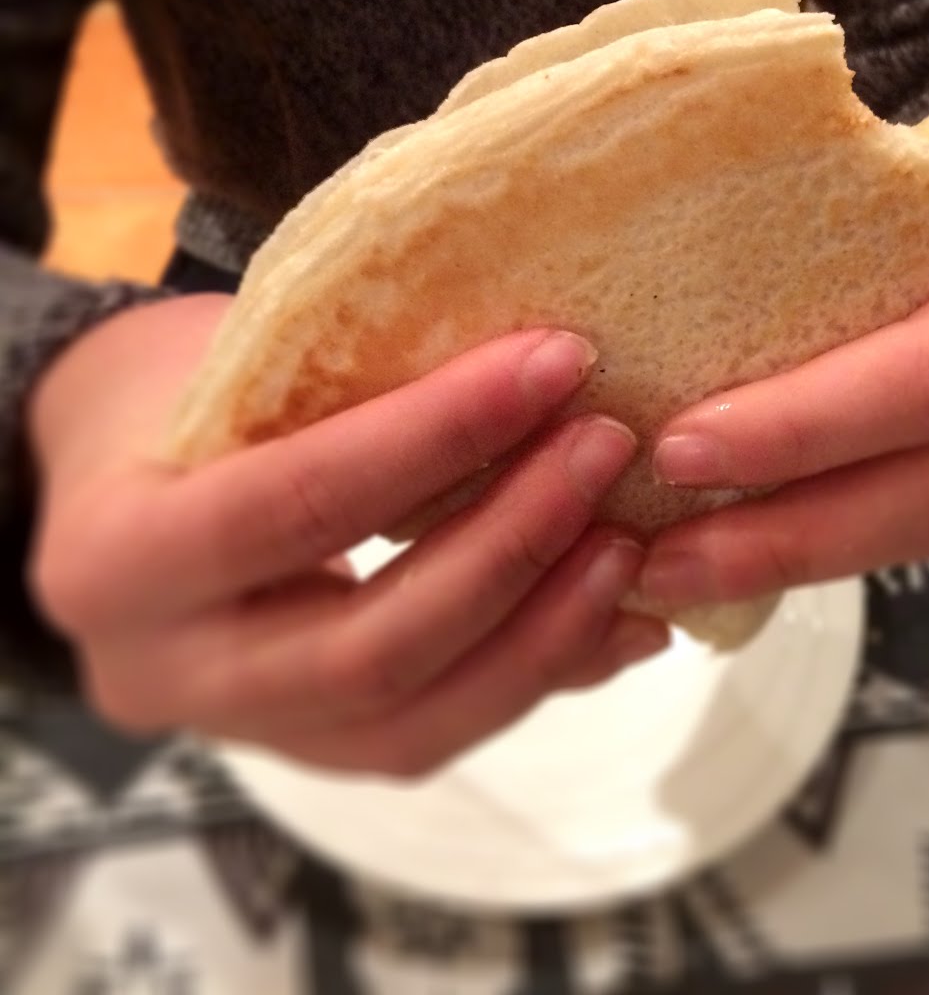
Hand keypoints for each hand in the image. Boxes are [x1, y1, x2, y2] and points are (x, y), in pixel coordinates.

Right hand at [29, 298, 663, 775]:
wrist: (114, 477)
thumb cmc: (178, 390)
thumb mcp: (230, 360)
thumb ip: (349, 388)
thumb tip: (539, 382)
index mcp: (120, 553)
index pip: (298, 502)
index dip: (437, 437)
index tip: (551, 363)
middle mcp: (162, 672)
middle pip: (371, 645)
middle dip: (512, 544)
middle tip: (604, 450)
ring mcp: (236, 730)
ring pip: (414, 720)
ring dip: (543, 629)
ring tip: (630, 542)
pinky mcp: (306, 750)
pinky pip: (432, 736)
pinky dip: (535, 675)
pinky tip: (617, 620)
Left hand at [637, 132, 928, 608]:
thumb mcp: (897, 164)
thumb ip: (811, 221)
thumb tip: (622, 273)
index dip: (806, 425)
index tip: (679, 448)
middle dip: (792, 527)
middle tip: (663, 553)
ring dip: (804, 560)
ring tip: (682, 574)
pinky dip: (839, 549)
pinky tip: (748, 556)